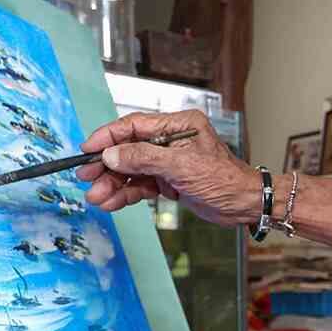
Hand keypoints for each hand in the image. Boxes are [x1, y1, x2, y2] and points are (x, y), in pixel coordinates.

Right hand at [76, 109, 256, 226]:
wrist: (245, 204)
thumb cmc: (224, 179)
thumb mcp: (181, 166)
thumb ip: (144, 158)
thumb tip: (112, 154)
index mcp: (177, 125)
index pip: (134, 126)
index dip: (108, 137)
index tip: (87, 148)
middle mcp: (170, 141)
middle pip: (128, 149)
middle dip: (106, 165)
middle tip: (86, 178)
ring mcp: (168, 162)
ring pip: (132, 170)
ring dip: (113, 184)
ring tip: (96, 197)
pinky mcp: (169, 182)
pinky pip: (141, 185)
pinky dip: (126, 194)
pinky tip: (111, 203)